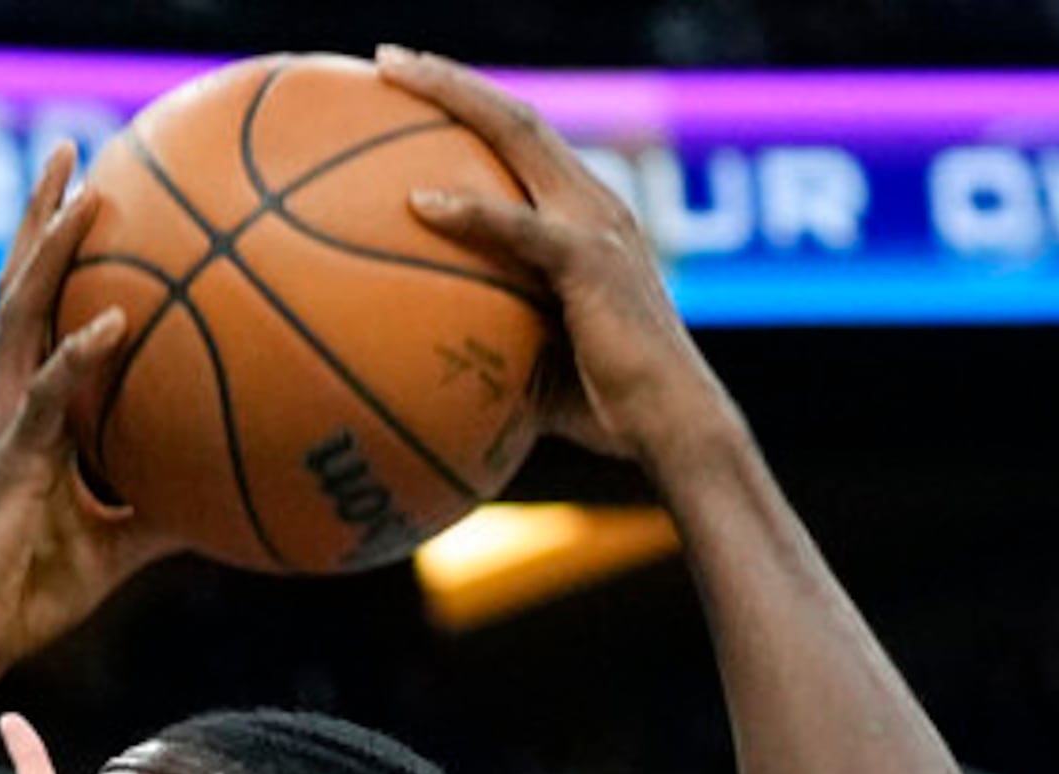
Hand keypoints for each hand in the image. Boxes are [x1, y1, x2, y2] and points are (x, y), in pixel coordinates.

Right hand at [0, 145, 181, 679]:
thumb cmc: (30, 597)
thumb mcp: (121, 545)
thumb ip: (166, 507)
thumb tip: (235, 496)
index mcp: (29, 412)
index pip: (42, 312)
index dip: (57, 252)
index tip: (91, 192)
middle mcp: (10, 402)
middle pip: (21, 286)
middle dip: (42, 217)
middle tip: (73, 149)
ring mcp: (4, 425)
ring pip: (22, 316)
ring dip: (52, 251)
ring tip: (83, 192)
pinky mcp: (7, 462)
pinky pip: (47, 397)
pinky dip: (80, 356)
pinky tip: (116, 322)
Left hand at [380, 49, 738, 470]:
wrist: (672, 427)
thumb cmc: (605, 407)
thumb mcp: (533, 360)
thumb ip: (486, 335)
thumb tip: (411, 357)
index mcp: (584, 217)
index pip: (521, 143)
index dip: (469, 109)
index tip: (408, 92)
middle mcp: (593, 203)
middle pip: (513, 118)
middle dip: (448, 81)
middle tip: (385, 60)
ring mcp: (596, 225)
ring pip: (518, 135)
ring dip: (454, 99)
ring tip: (389, 78)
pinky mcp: (592, 263)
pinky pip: (519, 230)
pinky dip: (469, 212)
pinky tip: (418, 203)